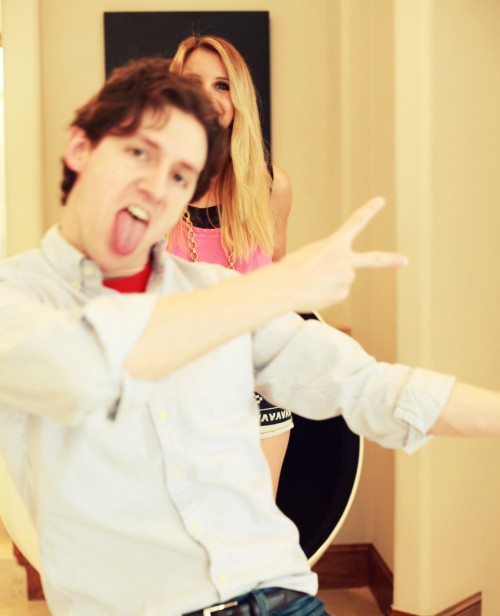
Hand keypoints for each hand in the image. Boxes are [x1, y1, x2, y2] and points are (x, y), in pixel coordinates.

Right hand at [278, 197, 407, 311]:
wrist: (287, 286)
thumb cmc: (291, 269)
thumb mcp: (308, 255)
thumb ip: (327, 261)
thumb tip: (337, 279)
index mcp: (334, 244)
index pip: (355, 223)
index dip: (369, 211)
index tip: (380, 201)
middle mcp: (346, 260)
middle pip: (373, 259)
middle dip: (391, 260)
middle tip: (405, 260)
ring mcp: (347, 278)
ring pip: (341, 280)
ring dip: (327, 282)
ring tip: (311, 283)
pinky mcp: (343, 294)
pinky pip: (335, 293)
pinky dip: (325, 294)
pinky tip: (314, 292)